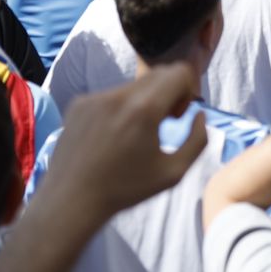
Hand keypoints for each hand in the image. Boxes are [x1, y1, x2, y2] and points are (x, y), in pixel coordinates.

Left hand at [39, 62, 207, 224]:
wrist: (72, 200)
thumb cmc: (125, 189)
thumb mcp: (174, 172)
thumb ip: (197, 140)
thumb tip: (198, 114)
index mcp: (145, 109)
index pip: (179, 72)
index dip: (187, 90)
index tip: (177, 116)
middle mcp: (118, 95)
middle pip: (157, 74)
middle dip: (167, 93)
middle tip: (161, 123)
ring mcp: (95, 97)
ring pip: (132, 86)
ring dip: (142, 102)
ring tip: (133, 133)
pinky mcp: (78, 103)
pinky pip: (109, 95)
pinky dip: (118, 109)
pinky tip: (110, 137)